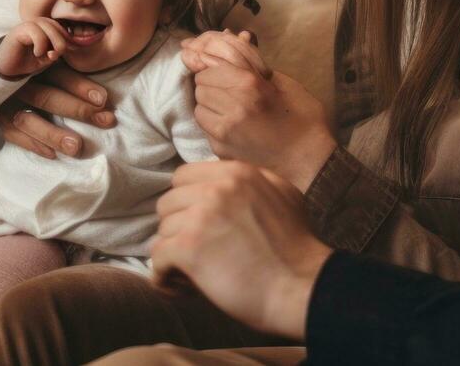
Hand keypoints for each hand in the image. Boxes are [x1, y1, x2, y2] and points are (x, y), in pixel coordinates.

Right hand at [0, 19, 70, 77]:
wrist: (7, 66)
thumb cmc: (27, 60)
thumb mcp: (46, 59)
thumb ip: (56, 53)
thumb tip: (62, 49)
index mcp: (47, 28)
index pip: (64, 30)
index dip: (69, 42)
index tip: (67, 54)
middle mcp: (39, 23)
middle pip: (57, 27)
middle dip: (62, 43)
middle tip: (55, 56)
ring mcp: (29, 24)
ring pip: (48, 27)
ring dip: (52, 42)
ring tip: (46, 55)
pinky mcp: (20, 29)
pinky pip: (36, 32)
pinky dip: (40, 44)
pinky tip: (37, 53)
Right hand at [0, 64, 115, 160]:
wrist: (5, 74)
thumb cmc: (44, 72)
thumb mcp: (57, 66)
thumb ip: (74, 72)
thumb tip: (104, 97)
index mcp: (35, 65)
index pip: (59, 75)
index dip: (81, 87)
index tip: (104, 100)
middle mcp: (18, 82)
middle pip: (46, 97)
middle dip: (77, 110)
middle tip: (105, 121)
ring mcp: (6, 101)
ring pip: (28, 120)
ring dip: (53, 135)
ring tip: (76, 147)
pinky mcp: (0, 117)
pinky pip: (13, 134)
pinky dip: (33, 145)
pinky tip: (54, 155)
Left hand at [151, 161, 331, 339]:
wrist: (302, 288)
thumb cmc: (295, 250)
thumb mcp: (283, 195)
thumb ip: (252, 182)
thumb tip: (221, 185)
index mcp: (237, 173)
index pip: (183, 176)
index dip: (185, 202)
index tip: (196, 225)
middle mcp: (217, 188)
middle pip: (168, 203)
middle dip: (178, 229)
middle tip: (195, 252)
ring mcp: (201, 216)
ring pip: (162, 232)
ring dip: (173, 255)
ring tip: (191, 274)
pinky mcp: (190, 247)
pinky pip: (157, 259)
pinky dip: (163, 277)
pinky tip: (180, 287)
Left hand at [183, 31, 337, 191]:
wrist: (309, 160)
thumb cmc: (303, 118)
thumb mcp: (284, 83)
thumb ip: (254, 66)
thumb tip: (233, 44)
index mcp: (249, 85)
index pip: (209, 67)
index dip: (217, 68)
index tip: (226, 72)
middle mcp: (232, 107)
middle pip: (201, 86)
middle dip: (212, 85)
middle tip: (230, 90)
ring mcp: (224, 132)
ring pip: (198, 108)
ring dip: (209, 105)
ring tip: (230, 108)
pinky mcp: (220, 150)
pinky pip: (205, 129)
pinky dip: (214, 125)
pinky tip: (233, 127)